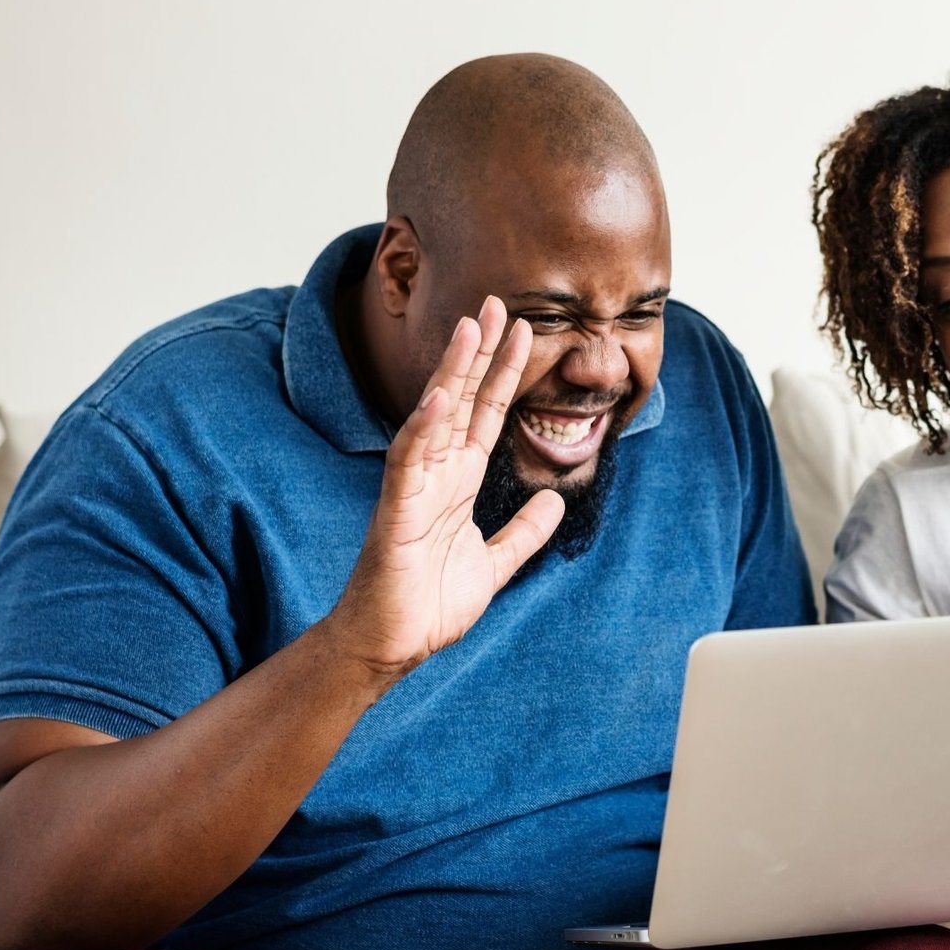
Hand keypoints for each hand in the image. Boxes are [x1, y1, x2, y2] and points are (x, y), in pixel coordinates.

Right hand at [327, 295, 562, 679]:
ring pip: (436, 417)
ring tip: (471, 327)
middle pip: (463, 401)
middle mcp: (437, 475)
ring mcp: (414, 487)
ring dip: (454, 371)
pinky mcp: (397, 511)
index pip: (486, 414)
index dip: (505, 373)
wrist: (393, 646)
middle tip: (497, 304)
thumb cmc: (430, 605)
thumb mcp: (495, 564)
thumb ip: (522, 533)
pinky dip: (424, 427)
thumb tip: (555, 507)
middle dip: (482, 353)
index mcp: (460, 483)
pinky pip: (409, 460)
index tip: (524, 331)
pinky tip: (440, 395)